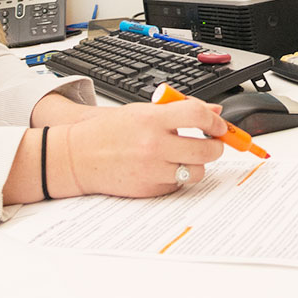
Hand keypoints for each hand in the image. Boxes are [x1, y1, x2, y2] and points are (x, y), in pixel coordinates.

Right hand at [60, 97, 226, 197]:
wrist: (78, 157)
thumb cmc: (108, 132)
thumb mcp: (141, 111)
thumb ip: (179, 109)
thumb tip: (214, 110)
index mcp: (152, 119)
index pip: (197, 115)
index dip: (215, 121)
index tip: (220, 125)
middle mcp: (154, 145)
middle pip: (206, 149)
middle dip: (217, 146)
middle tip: (214, 143)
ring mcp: (152, 169)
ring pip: (196, 171)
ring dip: (198, 164)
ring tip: (187, 156)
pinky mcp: (149, 188)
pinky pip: (178, 184)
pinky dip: (178, 176)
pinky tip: (164, 167)